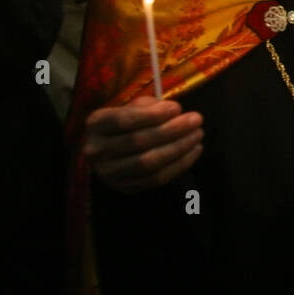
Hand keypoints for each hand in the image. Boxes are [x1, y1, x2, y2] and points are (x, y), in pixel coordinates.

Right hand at [83, 96, 204, 192]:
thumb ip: (149, 106)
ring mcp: (109, 173)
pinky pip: (156, 179)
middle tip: (197, 120)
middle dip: (172, 130)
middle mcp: (97, 150)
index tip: (178, 107)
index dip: (153, 115)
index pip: (124, 120)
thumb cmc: (126, 123)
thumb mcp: (131, 107)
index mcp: (96, 125)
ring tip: (198, 135)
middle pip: (139, 142)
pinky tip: (194, 151)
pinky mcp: (125, 188)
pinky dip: (179, 165)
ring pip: (149, 163)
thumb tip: (173, 111)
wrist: (110, 151)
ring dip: (179, 148)